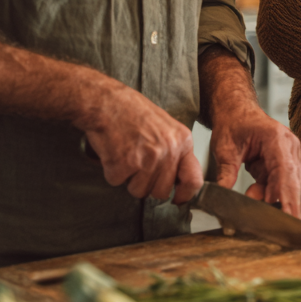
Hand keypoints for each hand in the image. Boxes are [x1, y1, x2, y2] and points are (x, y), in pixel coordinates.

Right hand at [82, 85, 203, 203]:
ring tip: (126, 154)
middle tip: (138, 164)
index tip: (178, 200)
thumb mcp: (166, 127)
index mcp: (182, 141)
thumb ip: (176, 151)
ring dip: (129, 179)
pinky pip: (117, 182)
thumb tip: (180, 180)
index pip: (194, 179)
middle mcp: (168, 151)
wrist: (106, 102)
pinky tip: (114, 152)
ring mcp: (146, 159)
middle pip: (161, 191)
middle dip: (148, 184)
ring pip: (139, 191)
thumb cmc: (133, 111)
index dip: (185, 195)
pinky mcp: (124, 164)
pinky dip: (112, 171)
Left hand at [199, 45, 300, 217]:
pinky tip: (252, 197)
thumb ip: (226, 173)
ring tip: (251, 202)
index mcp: (277, 139)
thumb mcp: (225, 148)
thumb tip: (222, 197)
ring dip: (271, 201)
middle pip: (292, 184)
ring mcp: (289, 157)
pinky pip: (279, 187)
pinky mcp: (284, 166)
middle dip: (283, 206)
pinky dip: (267, 196)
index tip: (289, 217)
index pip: (285, 172)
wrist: (236, 111)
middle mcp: (289, 148)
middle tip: (274, 228)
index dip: (287, 197)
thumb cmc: (233, 123)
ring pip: (287, 188)